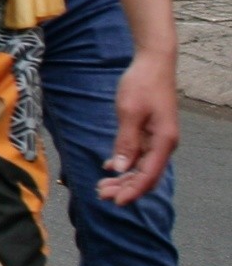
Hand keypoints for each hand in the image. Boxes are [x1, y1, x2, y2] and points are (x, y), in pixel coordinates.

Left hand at [102, 52, 179, 205]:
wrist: (153, 63)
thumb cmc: (142, 84)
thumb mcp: (129, 112)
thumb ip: (126, 142)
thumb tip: (121, 169)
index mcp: (164, 141)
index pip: (149, 175)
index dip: (133, 191)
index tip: (115, 202)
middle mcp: (164, 144)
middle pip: (145, 175)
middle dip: (124, 187)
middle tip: (100, 194)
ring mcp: (158, 139)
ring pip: (141, 167)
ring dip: (123, 178)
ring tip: (101, 186)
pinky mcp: (151, 132)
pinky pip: (139, 154)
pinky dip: (125, 163)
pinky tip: (109, 167)